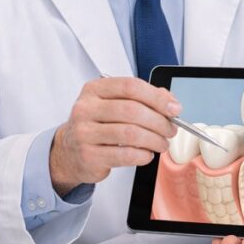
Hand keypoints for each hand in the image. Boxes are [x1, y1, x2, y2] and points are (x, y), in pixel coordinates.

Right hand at [50, 77, 179, 194]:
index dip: (157, 97)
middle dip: (159, 121)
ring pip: (131, 134)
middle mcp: (86, 108)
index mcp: (95, 89)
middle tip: (171, 130)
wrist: (69, 151)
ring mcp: (84, 133)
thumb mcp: (115, 104)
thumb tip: (171, 103)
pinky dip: (143, 155)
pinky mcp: (89, 156)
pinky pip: (125, 155)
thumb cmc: (98, 124)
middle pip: (132, 111)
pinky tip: (146, 154)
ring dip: (154, 140)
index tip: (174, 109)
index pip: (130, 86)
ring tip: (162, 143)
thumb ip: (143, 98)